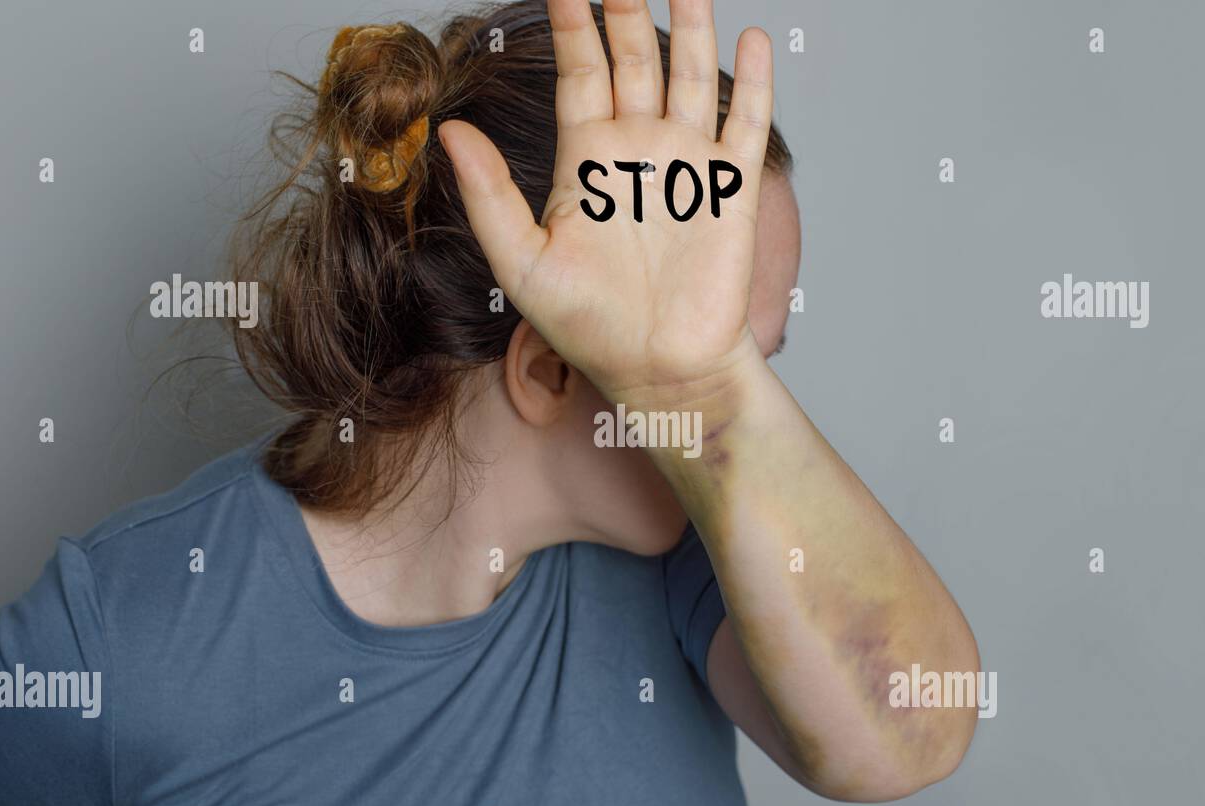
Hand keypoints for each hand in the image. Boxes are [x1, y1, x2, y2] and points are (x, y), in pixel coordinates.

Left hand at [438, 0, 773, 405]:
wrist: (659, 370)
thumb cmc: (589, 328)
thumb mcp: (522, 263)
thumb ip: (489, 195)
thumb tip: (450, 131)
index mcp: (587, 160)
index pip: (581, 68)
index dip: (573, 19)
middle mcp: (638, 151)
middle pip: (636, 57)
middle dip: (629, 4)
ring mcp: (688, 166)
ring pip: (691, 76)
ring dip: (690, 25)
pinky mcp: (731, 190)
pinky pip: (746, 124)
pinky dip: (754, 82)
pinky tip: (751, 38)